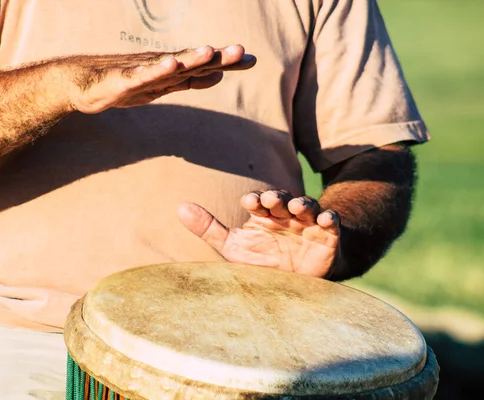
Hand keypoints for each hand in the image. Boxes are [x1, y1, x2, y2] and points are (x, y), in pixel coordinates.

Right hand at [66, 45, 255, 112]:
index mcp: (173, 72)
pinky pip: (141, 76)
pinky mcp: (122, 81)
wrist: (84, 84)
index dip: (227, 63)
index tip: (252, 60)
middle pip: (192, 62)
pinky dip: (156, 70)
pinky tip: (169, 64)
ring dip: (189, 58)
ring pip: (169, 66)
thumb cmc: (125, 83)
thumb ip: (192, 81)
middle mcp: (161, 67)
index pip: (205, 66)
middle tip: (240, 50)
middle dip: (216, 57)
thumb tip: (220, 75)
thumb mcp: (164, 87)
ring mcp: (142, 73)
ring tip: (208, 51)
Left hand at [178, 190, 340, 277]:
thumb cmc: (261, 262)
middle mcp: (285, 215)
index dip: (255, 199)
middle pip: (282, 199)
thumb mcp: (234, 247)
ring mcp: (307, 224)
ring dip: (302, 204)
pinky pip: (331, 222)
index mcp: (263, 216)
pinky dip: (329, 218)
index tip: (250, 202)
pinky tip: (325, 220)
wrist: (295, 285)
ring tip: (297, 208)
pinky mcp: (327, 236)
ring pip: (307, 206)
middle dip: (277, 198)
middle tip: (271, 200)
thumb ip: (209, 229)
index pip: (258, 201)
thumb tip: (180, 208)